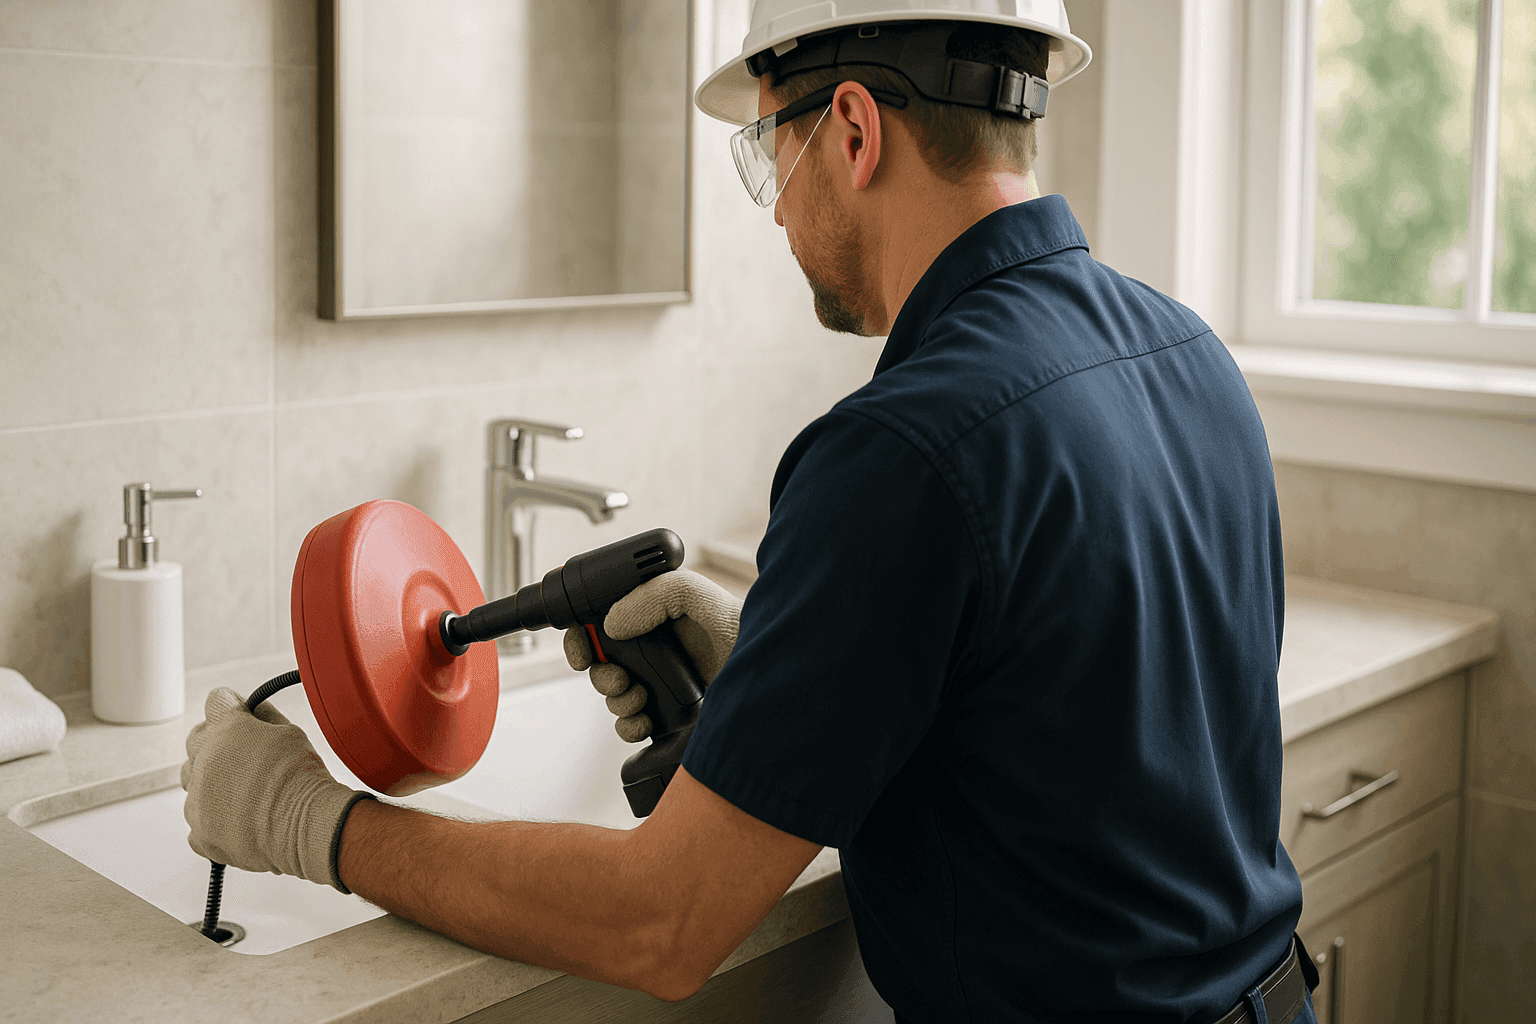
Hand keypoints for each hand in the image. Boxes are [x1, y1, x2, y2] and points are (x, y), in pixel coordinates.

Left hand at [182, 686, 371, 890]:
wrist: (307, 826)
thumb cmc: (303, 778)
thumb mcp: (290, 731)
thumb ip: (263, 717)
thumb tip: (253, 711)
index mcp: (225, 729)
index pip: (216, 701)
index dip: (232, 706)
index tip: (241, 715)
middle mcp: (203, 761)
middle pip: (196, 740)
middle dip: (216, 743)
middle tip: (244, 756)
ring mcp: (197, 799)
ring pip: (191, 781)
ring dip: (211, 781)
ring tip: (242, 791)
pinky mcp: (199, 833)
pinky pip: (198, 820)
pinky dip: (215, 819)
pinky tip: (241, 819)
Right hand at [564, 569, 741, 741]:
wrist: (767, 669)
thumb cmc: (737, 626)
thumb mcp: (691, 592)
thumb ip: (651, 595)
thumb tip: (612, 625)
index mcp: (650, 619)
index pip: (599, 626)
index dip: (581, 638)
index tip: (580, 650)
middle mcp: (652, 653)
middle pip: (600, 665)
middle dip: (599, 674)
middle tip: (618, 678)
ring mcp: (659, 685)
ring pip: (612, 697)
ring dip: (615, 700)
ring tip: (639, 697)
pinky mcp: (668, 716)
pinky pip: (629, 726)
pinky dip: (628, 725)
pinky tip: (646, 719)